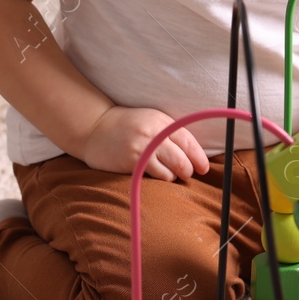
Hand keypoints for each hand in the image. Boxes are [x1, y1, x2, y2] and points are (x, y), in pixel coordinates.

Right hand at [75, 105, 210, 182]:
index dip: (199, 157)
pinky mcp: (132, 162)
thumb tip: (192, 153)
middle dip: (189, 170)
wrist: (93, 128)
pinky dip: (161, 178)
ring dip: (174, 176)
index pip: (188, 141)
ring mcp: (142, 148)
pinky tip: (156, 175)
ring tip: (169, 174)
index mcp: (162, 121)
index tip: (204, 168)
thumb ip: (169, 132)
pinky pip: (156, 176)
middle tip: (187, 174)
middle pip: (182, 159)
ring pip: (172, 171)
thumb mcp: (150, 121)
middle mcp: (154, 133)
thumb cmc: (125, 126)